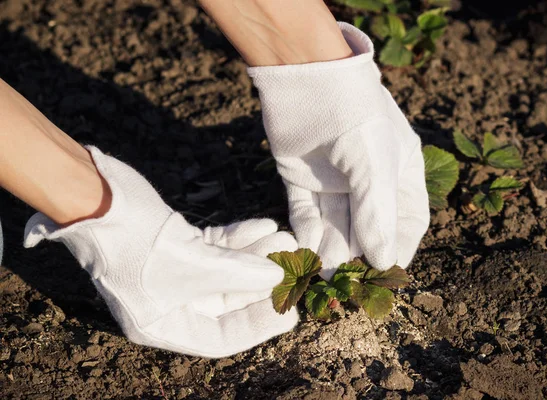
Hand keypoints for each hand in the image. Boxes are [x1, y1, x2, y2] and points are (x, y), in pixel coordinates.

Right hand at [24, 146, 297, 357]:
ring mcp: (173, 270)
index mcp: (161, 324)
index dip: (258, 325)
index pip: (220, 337)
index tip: (290, 310)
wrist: (93, 193)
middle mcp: (168, 302)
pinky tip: (264, 224)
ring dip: (256, 254)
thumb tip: (276, 278)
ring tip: (285, 238)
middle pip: (228, 300)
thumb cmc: (130, 238)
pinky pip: (217, 246)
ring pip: (226, 269)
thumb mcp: (190, 265)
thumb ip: (236, 274)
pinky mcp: (178, 242)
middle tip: (294, 264)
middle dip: (262, 281)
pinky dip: (240, 236)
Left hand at [248, 22, 429, 279]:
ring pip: (333, 222)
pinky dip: (304, 230)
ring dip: (328, 246)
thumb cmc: (355, 115)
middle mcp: (366, 180)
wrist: (307, 77)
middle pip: (364, 226)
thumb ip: (377, 214)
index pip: (405, 221)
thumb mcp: (375, 166)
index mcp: (398, 172)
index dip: (397, 248)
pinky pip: (304, 212)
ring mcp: (332, 179)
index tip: (387, 274)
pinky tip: (304, 246)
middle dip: (355, 252)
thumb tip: (384, 262)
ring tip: (322, 269)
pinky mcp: (301, 178)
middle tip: (344, 280)